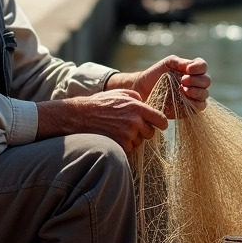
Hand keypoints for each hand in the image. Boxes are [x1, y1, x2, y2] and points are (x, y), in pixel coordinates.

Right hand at [36, 90, 168, 153]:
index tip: (160, 125)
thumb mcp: (119, 93)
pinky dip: (124, 145)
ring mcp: (127, 135)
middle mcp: (134, 122)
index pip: (160, 119)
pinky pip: (129, 148)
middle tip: (131, 126)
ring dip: (133, 138)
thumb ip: (136, 97)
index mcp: (137, 107)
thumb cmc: (100, 103)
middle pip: (150, 133)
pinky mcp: (120, 145)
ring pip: (139, 142)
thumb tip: (148, 104)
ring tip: (118, 130)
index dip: (161, 123)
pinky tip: (114, 137)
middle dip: (144, 131)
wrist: (80, 116)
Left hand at [107, 56, 210, 116]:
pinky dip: (195, 102)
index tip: (188, 69)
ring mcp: (193, 97)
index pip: (203, 67)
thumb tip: (191, 66)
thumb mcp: (167, 63)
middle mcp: (194, 83)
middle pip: (206, 81)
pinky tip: (184, 98)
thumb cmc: (154, 75)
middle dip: (196, 80)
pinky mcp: (189, 109)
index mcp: (191, 71)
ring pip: (205, 94)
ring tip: (182, 90)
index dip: (199, 67)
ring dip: (196, 91)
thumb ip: (180, 62)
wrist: (142, 91)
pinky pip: (200, 107)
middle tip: (183, 80)